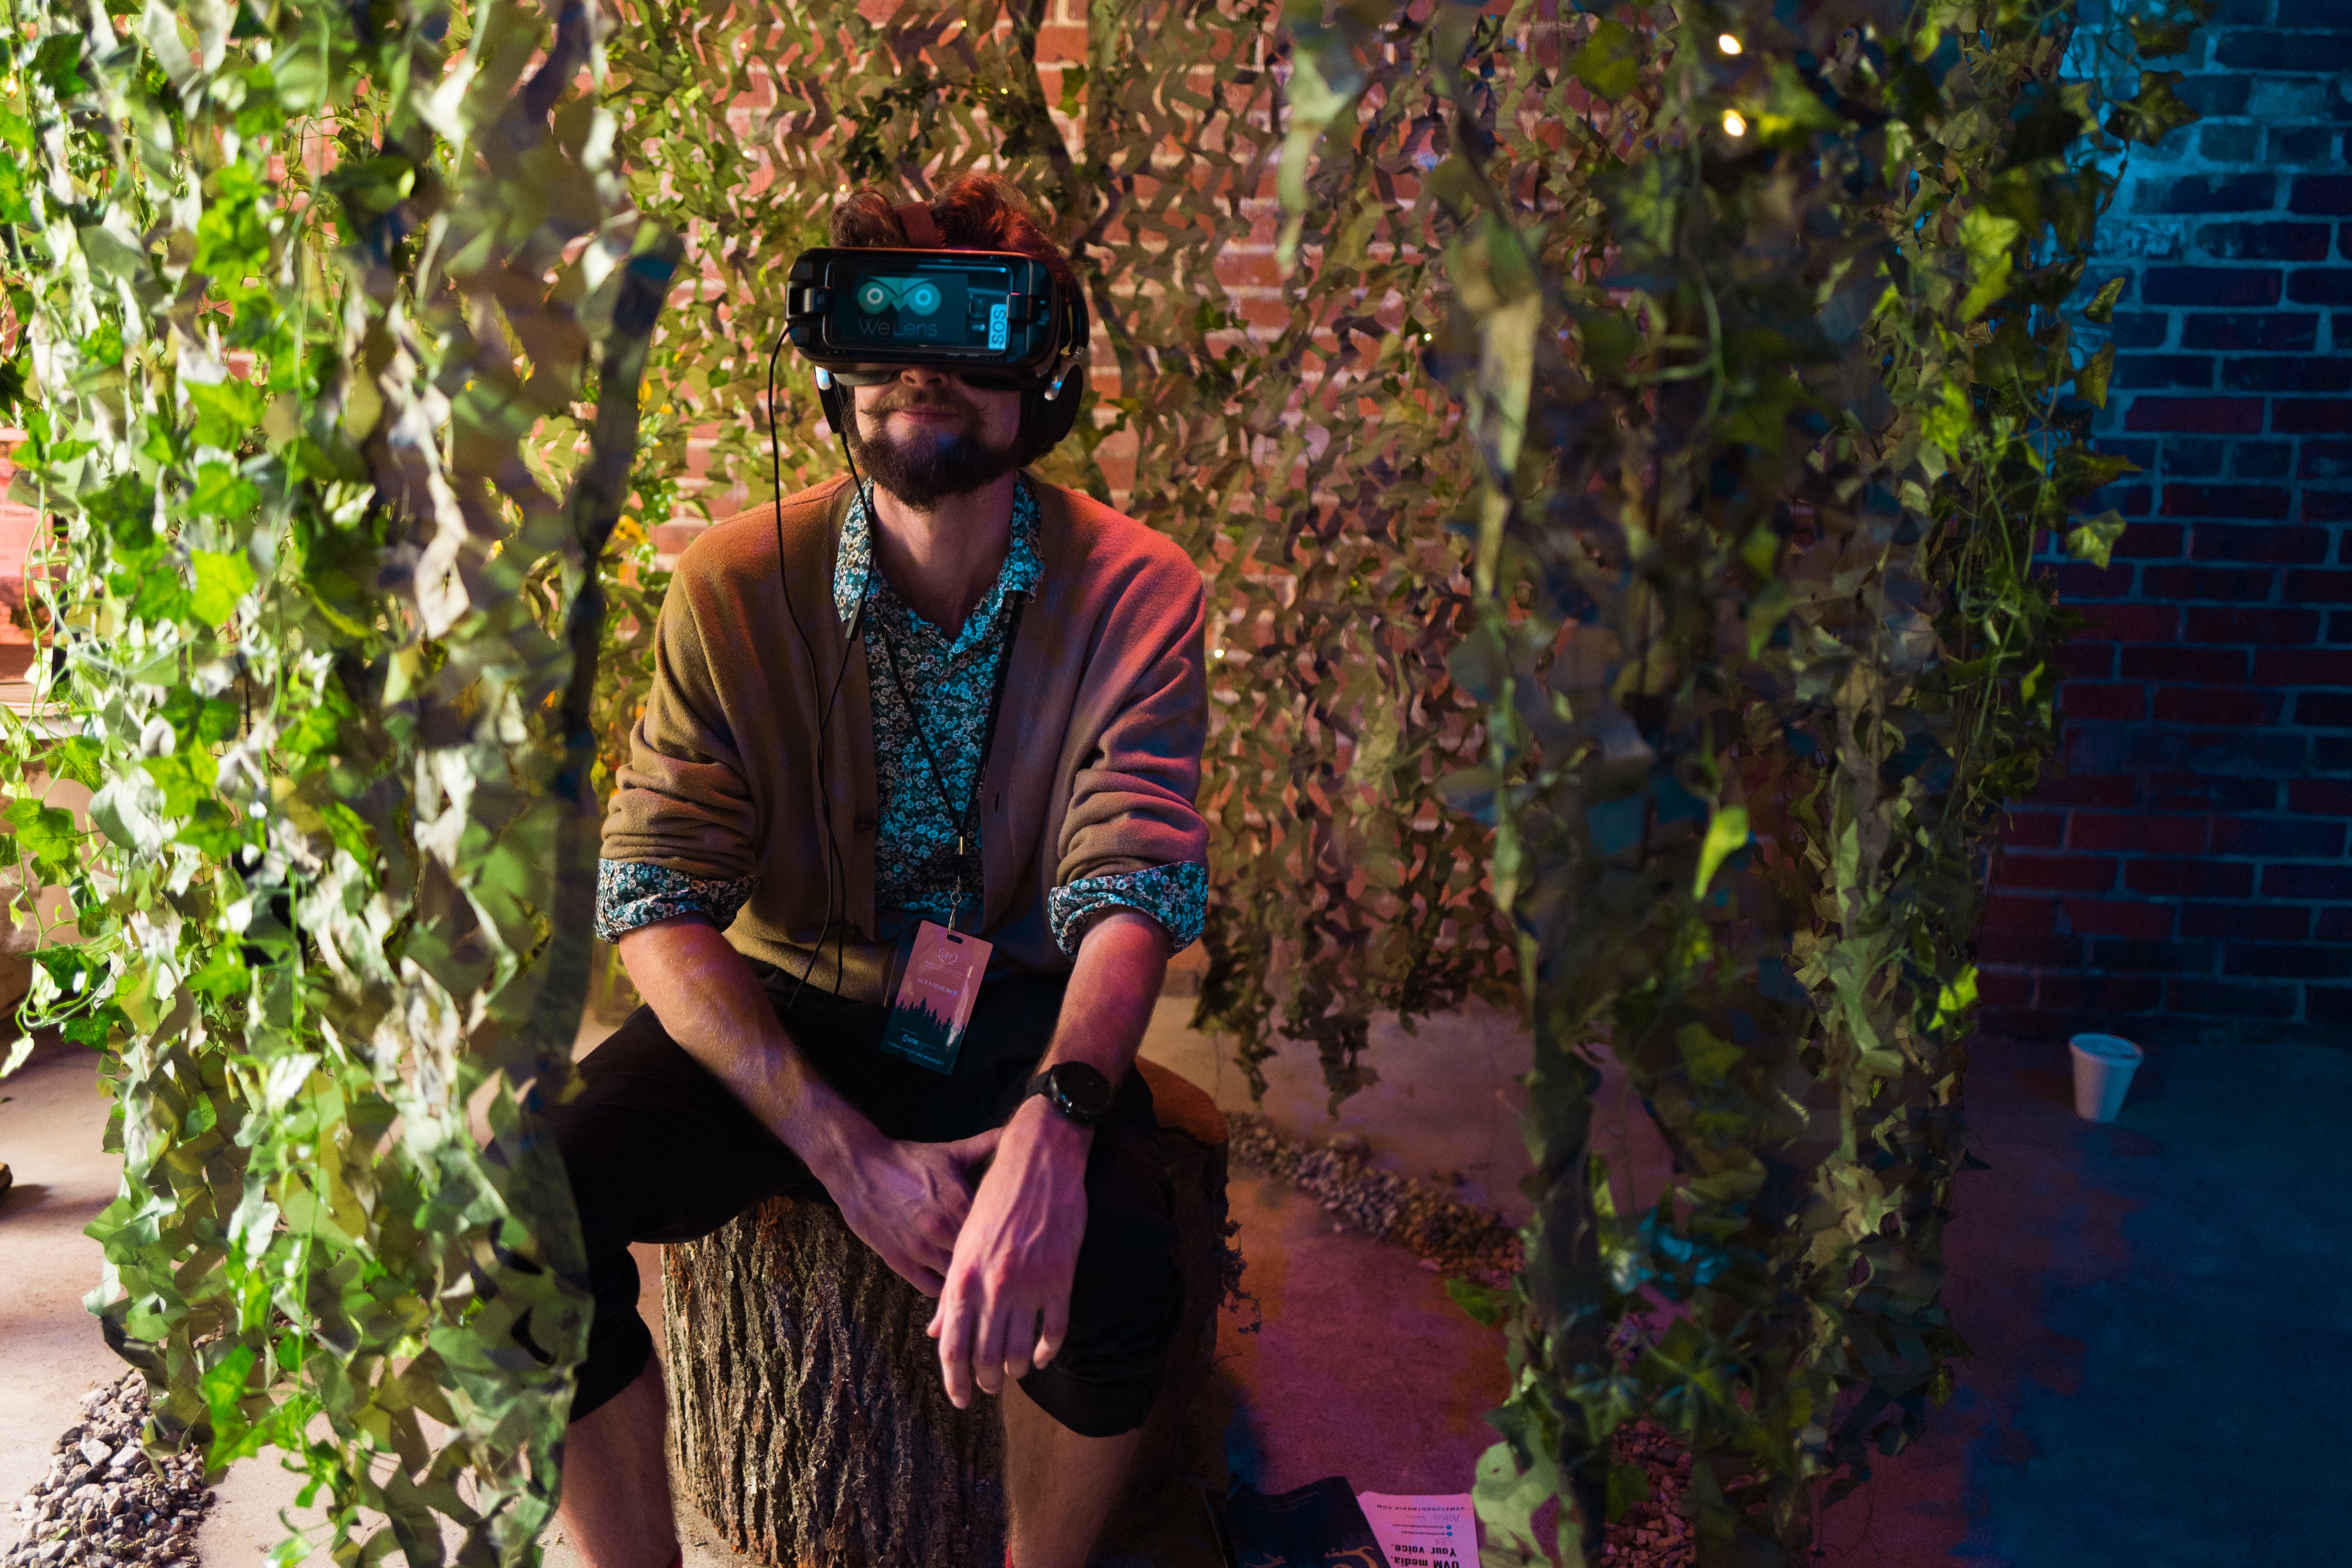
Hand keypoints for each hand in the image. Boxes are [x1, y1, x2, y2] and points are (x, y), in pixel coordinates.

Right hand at [821, 1127, 1002, 1296]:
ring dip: (965, 1277)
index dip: (1006, 1238)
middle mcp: (942, 1226)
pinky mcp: (899, 1260)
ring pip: (956, 1276)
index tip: (1010, 1241)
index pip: (997, 1231)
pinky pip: (930, 1288)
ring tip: (975, 1278)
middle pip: (979, 1258)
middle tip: (997, 1266)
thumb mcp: (949, 1153)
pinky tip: (947, 1280)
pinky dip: (942, 1289)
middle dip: (988, 1262)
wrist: (858, 1166)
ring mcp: (920, 1246)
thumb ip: (985, 1145)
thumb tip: (1016, 1131)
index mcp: (960, 1199)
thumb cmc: (906, 1160)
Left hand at [927, 1099, 1089, 1407]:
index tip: (959, 1399)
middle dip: (985, 1380)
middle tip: (988, 1387)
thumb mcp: (965, 1242)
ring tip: (1012, 1373)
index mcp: (964, 1275)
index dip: (954, 1380)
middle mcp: (994, 1284)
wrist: (1040, 1161)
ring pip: (1019, 1349)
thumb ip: (952, 1291)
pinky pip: (1055, 1330)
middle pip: (985, 1355)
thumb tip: (938, 1332)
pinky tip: (1041, 1356)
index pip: (953, 1346)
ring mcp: (1030, 1283)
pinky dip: (1046, 1351)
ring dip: (1014, 1369)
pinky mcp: (1061, 1277)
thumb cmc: (997, 1197)